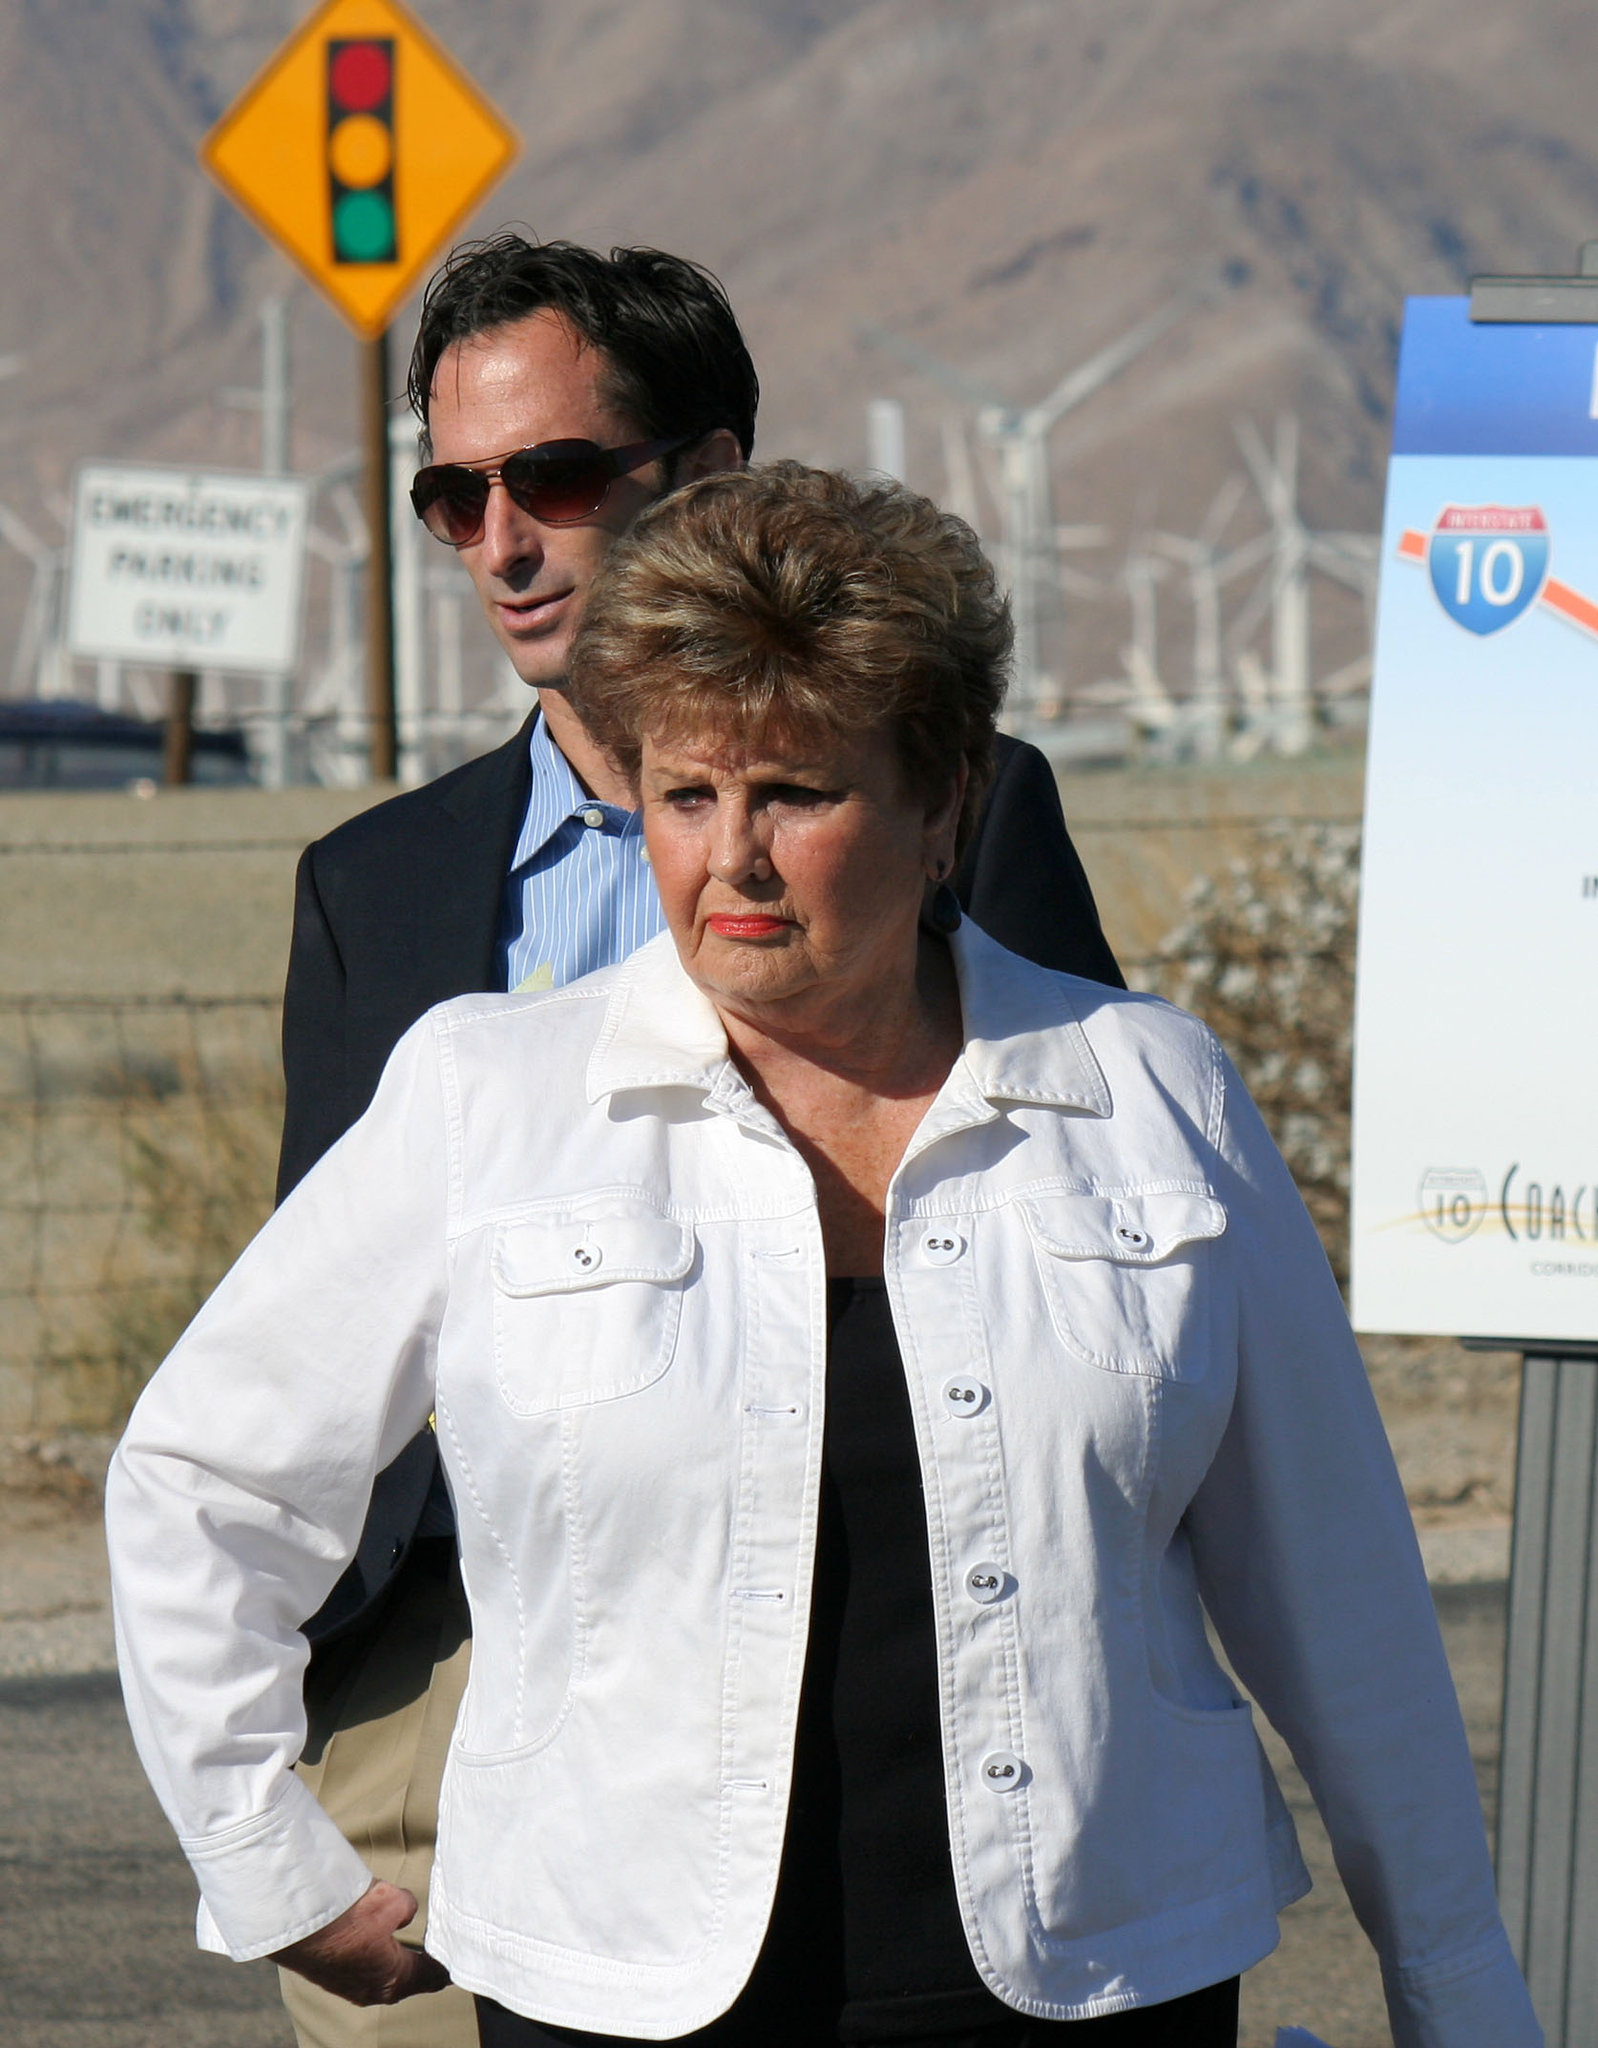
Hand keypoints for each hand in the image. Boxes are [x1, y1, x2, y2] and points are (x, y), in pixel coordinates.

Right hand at [271, 1881, 451, 2005]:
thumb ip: (407, 1909)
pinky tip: (373, 1946)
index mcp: (393, 1980)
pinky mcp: (329, 1973)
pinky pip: (360, 1969)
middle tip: (436, 1957)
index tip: (457, 1963)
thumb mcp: (392, 1901)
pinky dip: (371, 1959)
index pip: (430, 1978)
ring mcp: (347, 1985)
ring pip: (380, 1977)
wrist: (296, 1921)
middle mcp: (370, 1990)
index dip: (445, 1968)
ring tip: (407, 1951)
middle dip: (421, 1969)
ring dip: (393, 1964)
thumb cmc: (347, 1916)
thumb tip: (404, 1912)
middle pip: (405, 1982)